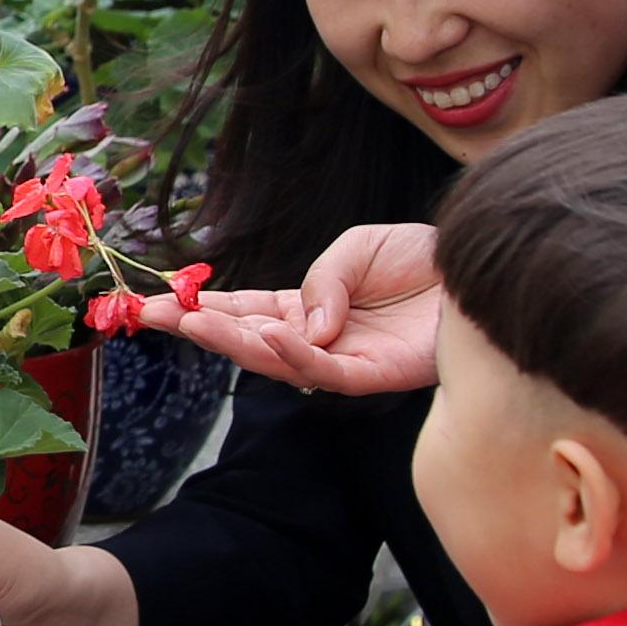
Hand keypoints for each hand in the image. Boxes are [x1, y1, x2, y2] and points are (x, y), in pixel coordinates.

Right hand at [159, 222, 444, 395]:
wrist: (474, 268)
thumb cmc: (420, 258)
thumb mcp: (356, 248)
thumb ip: (320, 282)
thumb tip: (297, 325)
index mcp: (307, 306)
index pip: (244, 310)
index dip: (201, 308)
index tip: (153, 304)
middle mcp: (318, 338)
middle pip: (249, 340)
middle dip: (199, 329)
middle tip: (152, 316)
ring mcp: (343, 360)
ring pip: (279, 362)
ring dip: (235, 342)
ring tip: (195, 321)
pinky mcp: (376, 376)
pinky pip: (327, 372)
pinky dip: (296, 354)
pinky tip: (271, 335)